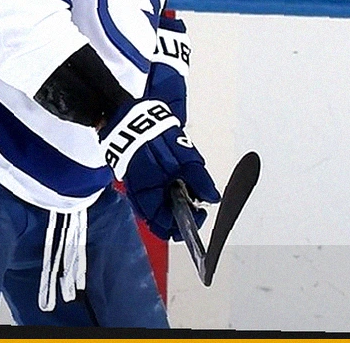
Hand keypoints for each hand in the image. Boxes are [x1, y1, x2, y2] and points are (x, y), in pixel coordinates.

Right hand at [124, 126, 219, 240]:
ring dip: (175, 204)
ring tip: (186, 188)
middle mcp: (141, 199)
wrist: (136, 123)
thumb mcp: (186, 160)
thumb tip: (213, 197)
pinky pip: (154, 198)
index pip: (166, 226)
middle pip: (163, 222)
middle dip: (181, 214)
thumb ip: (200, 181)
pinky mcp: (140, 184)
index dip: (186, 223)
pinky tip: (175, 182)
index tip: (200, 212)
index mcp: (149, 198)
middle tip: (195, 201)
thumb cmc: (156, 139)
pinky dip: (167, 194)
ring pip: (160, 210)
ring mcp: (139, 192)